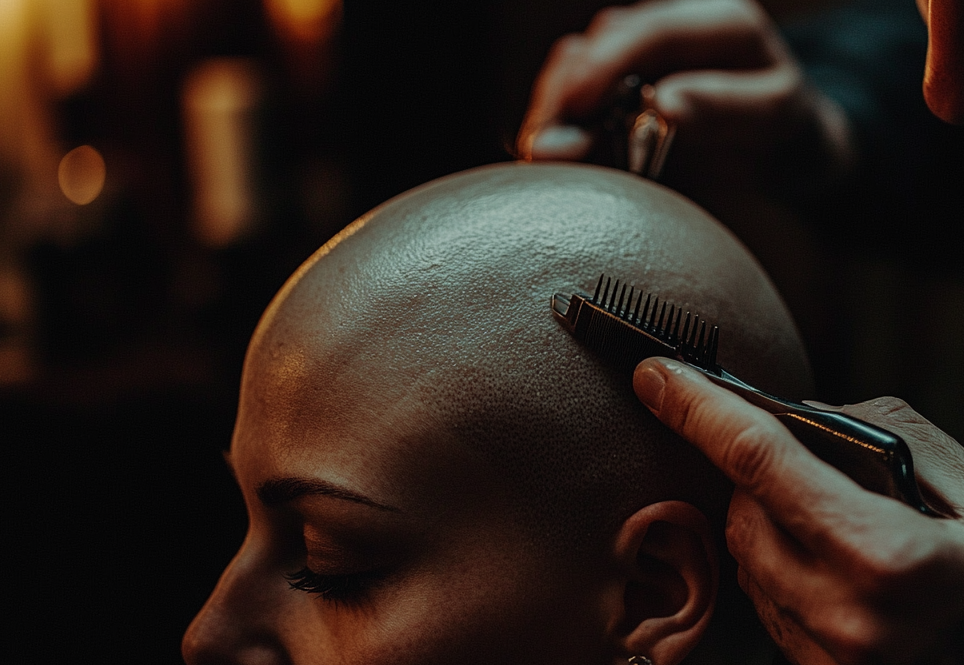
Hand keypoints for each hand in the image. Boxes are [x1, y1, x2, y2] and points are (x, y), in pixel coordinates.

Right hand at [516, 0, 852, 202]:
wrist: (776, 151)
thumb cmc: (780, 134)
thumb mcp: (776, 119)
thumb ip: (726, 108)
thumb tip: (665, 105)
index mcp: (722, 23)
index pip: (654, 33)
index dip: (608, 65)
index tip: (579, 105)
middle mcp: (670, 27)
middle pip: (601, 46)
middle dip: (568, 95)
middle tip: (545, 150)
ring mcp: (635, 53)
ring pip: (574, 64)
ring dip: (551, 110)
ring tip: (539, 155)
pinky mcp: (611, 84)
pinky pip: (567, 92)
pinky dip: (551, 122)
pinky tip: (544, 152)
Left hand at [634, 356, 963, 664]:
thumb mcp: (958, 476)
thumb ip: (860, 434)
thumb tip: (782, 421)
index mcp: (883, 557)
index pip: (756, 460)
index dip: (698, 408)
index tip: (656, 377)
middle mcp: (845, 618)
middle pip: (742, 512)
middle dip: (759, 478)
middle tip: (809, 471)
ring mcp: (827, 656)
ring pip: (745, 558)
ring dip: (771, 527)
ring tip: (841, 530)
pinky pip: (763, 601)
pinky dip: (780, 571)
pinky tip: (832, 569)